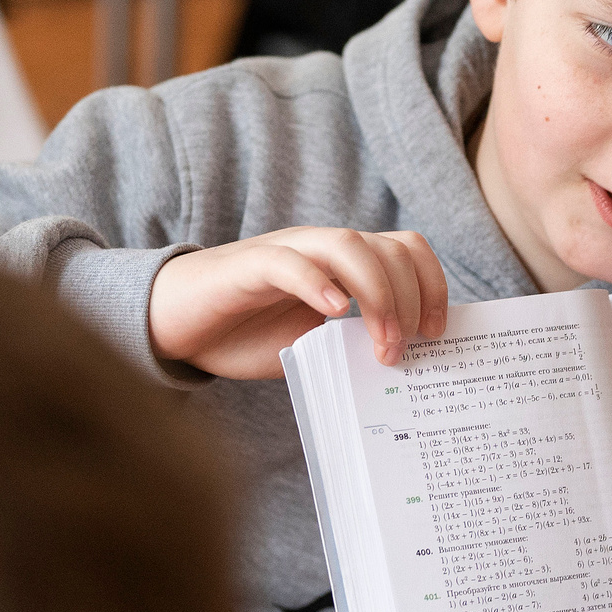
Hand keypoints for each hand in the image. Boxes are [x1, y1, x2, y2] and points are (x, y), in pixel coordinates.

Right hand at [148, 228, 449, 379]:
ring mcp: (286, 252)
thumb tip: (405, 365)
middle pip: (388, 249)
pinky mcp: (248, 266)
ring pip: (349, 246)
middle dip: (408, 301)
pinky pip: (288, 262)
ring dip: (377, 296)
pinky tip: (332, 312)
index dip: (432, 286)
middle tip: (399, 352)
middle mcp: (321, 247)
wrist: (177, 325)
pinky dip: (316, 282)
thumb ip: (353, 343)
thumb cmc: (246, 334)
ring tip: (379, 344)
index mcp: (344, 263)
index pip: (407, 250)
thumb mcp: (315, 344)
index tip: (434, 334)